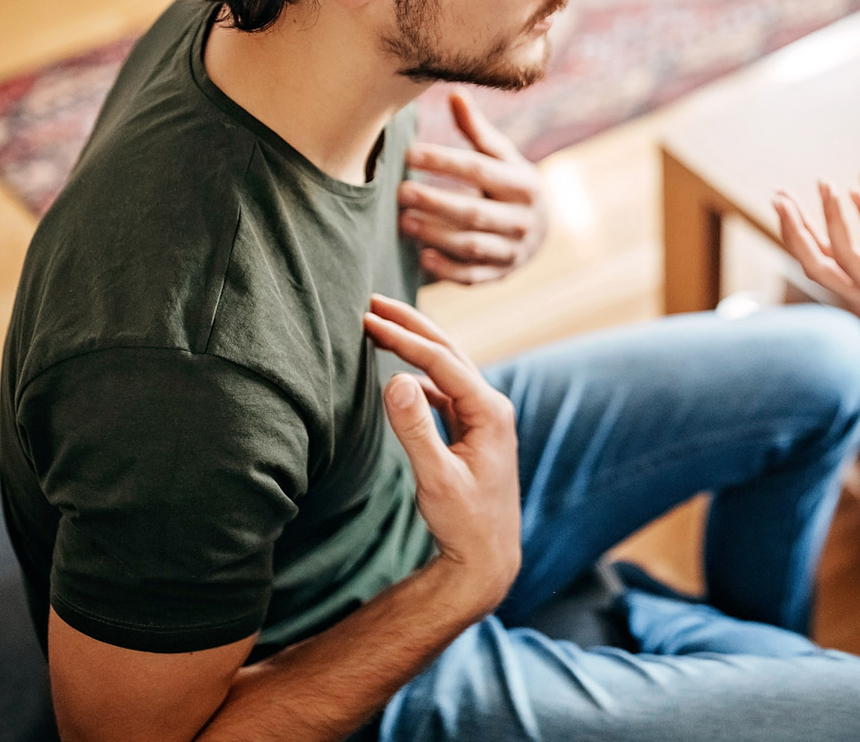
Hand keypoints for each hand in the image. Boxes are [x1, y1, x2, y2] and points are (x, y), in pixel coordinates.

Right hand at [362, 294, 519, 611]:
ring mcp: (484, 417)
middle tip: (372, 301)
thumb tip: (396, 378)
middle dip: (410, 324)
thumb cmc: (464, 522)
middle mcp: (492, 406)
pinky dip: (420, 375)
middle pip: (448, 352)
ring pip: (446, 368)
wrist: (487, 557)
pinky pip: (444, 390)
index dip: (403, 337)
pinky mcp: (473, 429)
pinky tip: (398, 374)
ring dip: (414, 345)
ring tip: (380, 325)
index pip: (441, 361)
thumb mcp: (435, 478)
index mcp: (490, 411)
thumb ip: (415, 429)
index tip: (367, 319)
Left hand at [401, 90, 548, 284]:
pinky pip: (473, 276)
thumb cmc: (509, 183)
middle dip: (435, 202)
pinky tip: (421, 257)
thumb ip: (476, 131)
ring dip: (435, 234)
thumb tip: (453, 93)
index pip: (479, 170)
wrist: (539, 229)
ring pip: (471, 245)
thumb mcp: (501, 156)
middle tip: (400, 192)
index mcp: (524, 184)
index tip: (409, 153)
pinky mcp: (501, 274)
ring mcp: (513, 250)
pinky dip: (447, 270)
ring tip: (403, 222)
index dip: (443, 161)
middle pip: (474, 211)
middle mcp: (523, 219)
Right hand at [772, 170, 859, 329]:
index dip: (794, 230)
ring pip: (843, 257)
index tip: (781, 198)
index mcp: (859, 289)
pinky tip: (858, 195)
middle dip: (794, 230)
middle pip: (814, 265)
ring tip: (828, 187)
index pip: (816, 260)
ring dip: (831, 218)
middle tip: (781, 196)